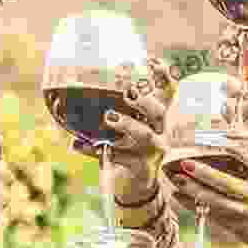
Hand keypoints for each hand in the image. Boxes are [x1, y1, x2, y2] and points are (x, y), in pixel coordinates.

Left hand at [71, 57, 176, 202]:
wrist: (137, 186)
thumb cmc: (130, 148)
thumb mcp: (127, 127)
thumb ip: (113, 108)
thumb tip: (81, 84)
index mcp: (159, 118)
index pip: (169, 93)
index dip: (164, 77)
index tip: (150, 61)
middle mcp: (160, 132)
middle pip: (159, 112)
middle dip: (144, 100)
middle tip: (128, 91)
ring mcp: (152, 151)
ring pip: (144, 134)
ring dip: (126, 123)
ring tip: (108, 116)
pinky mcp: (141, 168)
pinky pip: (120, 158)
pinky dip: (98, 151)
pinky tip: (78, 145)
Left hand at [170, 146, 247, 247]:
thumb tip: (227, 148)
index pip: (230, 180)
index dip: (211, 170)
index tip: (196, 158)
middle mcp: (246, 206)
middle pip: (218, 191)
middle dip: (198, 178)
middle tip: (181, 166)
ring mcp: (236, 218)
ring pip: (209, 203)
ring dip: (190, 191)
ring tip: (174, 178)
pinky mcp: (229, 227)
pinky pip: (206, 214)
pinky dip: (191, 205)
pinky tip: (178, 194)